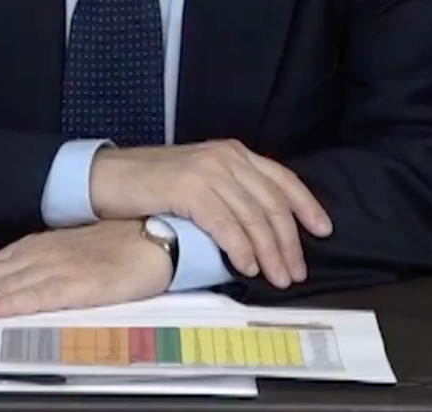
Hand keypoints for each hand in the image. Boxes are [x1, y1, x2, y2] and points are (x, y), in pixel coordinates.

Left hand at [0, 220, 172, 317]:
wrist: (159, 234)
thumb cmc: (119, 243)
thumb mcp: (70, 255)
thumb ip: (39, 271)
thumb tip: (6, 286)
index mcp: (36, 249)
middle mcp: (39, 255)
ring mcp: (57, 268)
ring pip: (2, 285)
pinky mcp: (79, 284)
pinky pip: (39, 295)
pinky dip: (11, 302)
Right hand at [88, 140, 331, 288]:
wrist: (108, 176)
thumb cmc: (150, 185)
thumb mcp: (199, 181)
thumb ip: (230, 193)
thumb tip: (260, 229)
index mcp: (232, 153)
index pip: (281, 178)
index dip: (306, 205)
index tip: (323, 230)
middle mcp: (225, 157)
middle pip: (272, 203)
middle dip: (289, 241)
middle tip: (296, 271)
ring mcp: (208, 171)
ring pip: (253, 217)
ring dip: (269, 253)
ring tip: (277, 277)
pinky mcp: (189, 188)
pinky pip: (226, 224)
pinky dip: (240, 249)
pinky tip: (245, 267)